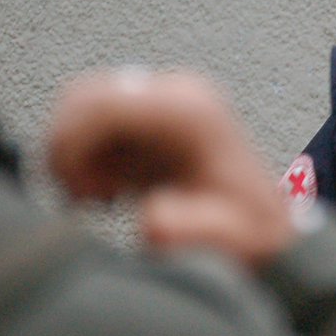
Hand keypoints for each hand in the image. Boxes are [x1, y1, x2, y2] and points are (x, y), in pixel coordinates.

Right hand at [46, 70, 293, 268]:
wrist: (267, 231)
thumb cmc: (250, 234)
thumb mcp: (226, 241)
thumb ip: (186, 230)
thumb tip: (150, 217)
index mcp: (191, 112)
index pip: (101, 103)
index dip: (72, 148)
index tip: (81, 192)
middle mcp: (178, 93)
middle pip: (84, 97)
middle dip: (68, 150)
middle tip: (84, 198)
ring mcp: (165, 99)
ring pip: (82, 107)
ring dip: (75, 154)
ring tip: (99, 196)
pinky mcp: (154, 114)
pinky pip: (95, 120)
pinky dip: (87, 155)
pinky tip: (109, 189)